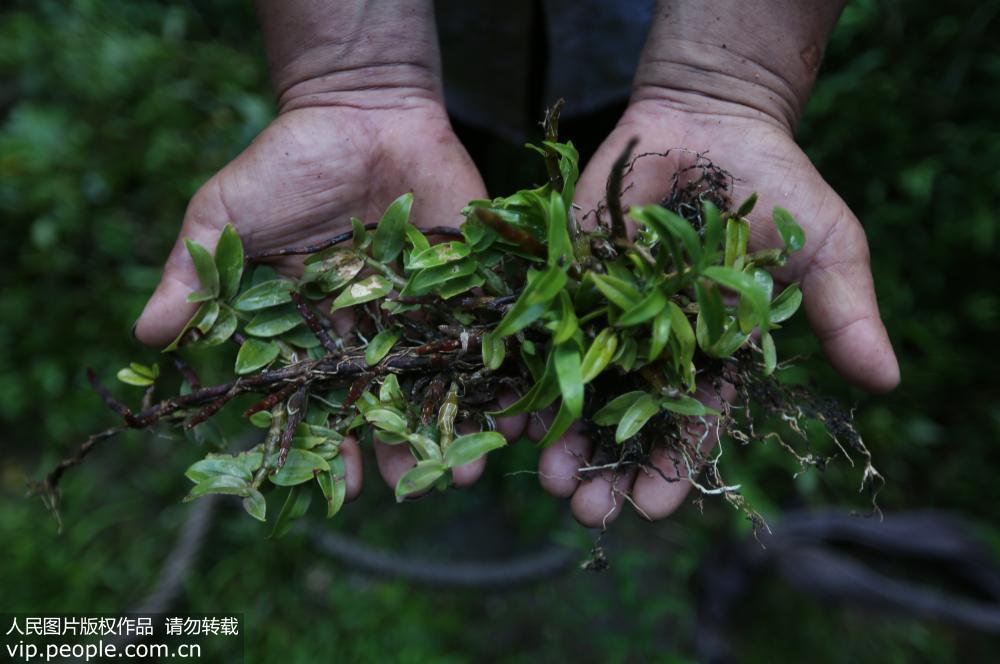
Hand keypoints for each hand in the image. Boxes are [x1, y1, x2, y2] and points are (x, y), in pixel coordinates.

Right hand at [134, 95, 488, 499]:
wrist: (360, 108)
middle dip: (404, 449)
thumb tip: (143, 336)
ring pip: (444, 383)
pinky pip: (491, 333)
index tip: (342, 485)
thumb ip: (193, 276)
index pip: (322, 404)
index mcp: (316, 333)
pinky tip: (518, 410)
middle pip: (391, 406)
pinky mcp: (470, 281)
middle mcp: (374, 333)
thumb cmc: (285, 164)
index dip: (332, 446)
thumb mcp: (224, 217)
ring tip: (470, 469)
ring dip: (459, 426)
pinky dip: (505, 370)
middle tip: (421, 487)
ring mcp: (426, 310)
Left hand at [534, 98, 899, 526]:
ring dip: (559, 432)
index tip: (651, 509)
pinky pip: (541, 325)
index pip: (691, 424)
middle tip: (584, 510)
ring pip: (577, 384)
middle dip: (604, 467)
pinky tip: (505, 407)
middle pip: (624, 419)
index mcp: (712, 355)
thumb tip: (887, 380)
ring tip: (544, 474)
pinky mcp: (568, 273)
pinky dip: (523, 364)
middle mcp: (652, 345)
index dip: (671, 467)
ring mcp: (606, 311)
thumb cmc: (779, 187)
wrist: (713, 120)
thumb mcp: (825, 250)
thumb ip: (843, 314)